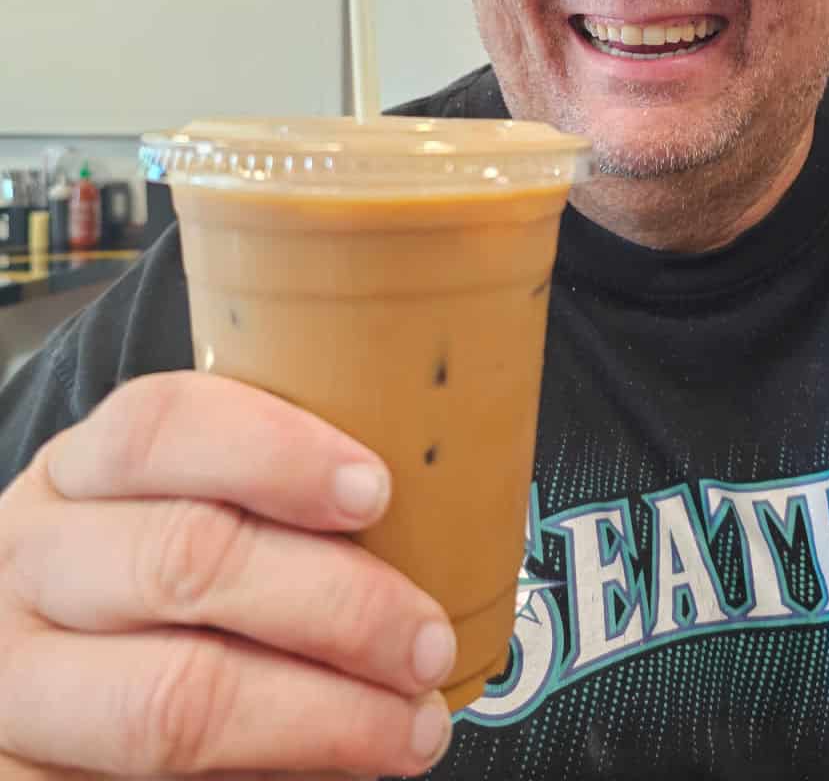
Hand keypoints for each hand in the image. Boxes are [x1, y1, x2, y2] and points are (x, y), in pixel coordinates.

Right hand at [0, 371, 457, 778]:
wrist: (58, 684)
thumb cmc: (163, 571)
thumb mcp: (190, 508)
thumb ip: (273, 497)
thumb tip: (442, 501)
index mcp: (83, 472)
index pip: (161, 426)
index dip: (276, 452)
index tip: (375, 489)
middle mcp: (33, 562)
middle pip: (185, 560)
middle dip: (337, 605)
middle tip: (426, 640)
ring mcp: (21, 682)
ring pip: (171, 700)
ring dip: (323, 718)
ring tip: (411, 725)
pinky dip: (274, 774)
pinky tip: (342, 765)